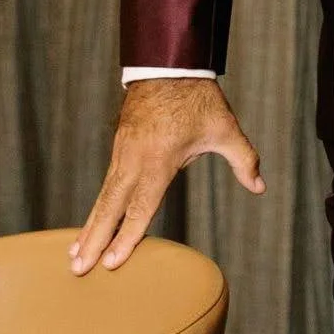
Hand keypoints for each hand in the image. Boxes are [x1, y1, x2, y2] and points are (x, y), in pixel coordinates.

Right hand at [69, 78, 264, 274]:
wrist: (169, 63)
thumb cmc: (199, 98)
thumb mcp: (225, 128)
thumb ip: (243, 159)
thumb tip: (260, 186)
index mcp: (160, 159)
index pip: (142, 206)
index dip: (127, 236)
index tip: (111, 263)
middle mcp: (135, 159)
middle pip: (111, 206)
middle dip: (95, 239)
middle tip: (78, 269)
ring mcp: (122, 151)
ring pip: (104, 195)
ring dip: (89, 225)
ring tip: (73, 256)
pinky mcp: (118, 145)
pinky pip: (106, 182)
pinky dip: (96, 205)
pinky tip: (89, 224)